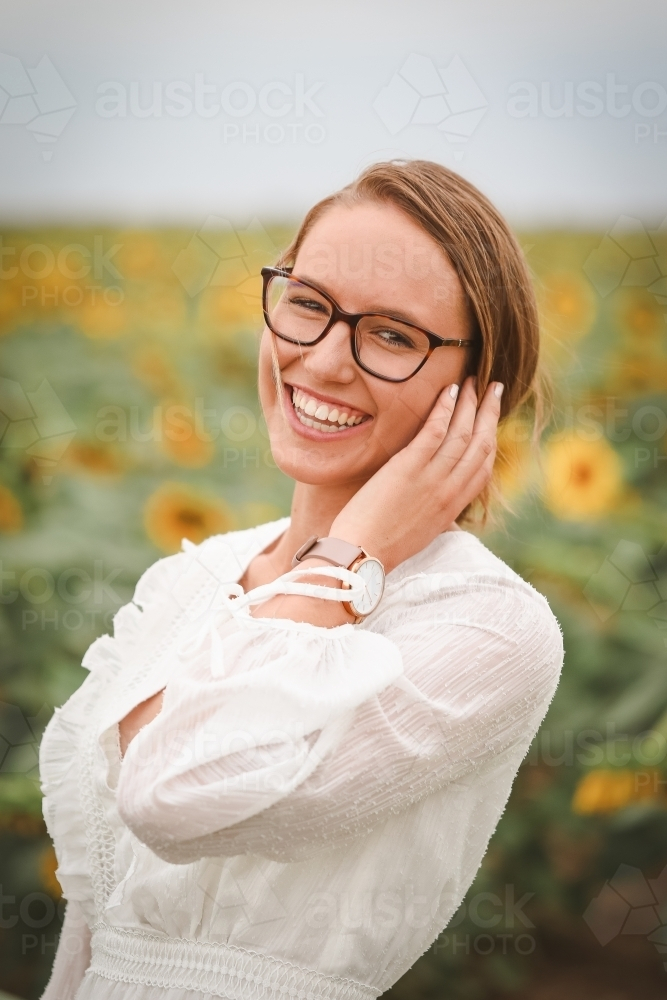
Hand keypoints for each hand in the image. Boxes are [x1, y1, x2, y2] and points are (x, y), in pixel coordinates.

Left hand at [330, 376, 502, 573]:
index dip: (492, 438)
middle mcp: (450, 491)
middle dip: (490, 412)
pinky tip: (449, 391)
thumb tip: (435, 499)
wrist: (361, 557)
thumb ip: (432, 510)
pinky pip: (435, 431)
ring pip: (462, 432)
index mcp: (453, 507)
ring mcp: (432, 478)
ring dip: (470, 402)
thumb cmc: (382, 546)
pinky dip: (445, 408)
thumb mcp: (419, 531)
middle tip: (494, 388)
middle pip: (482, 443)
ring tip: (473, 381)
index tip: (492, 419)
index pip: (484, 468)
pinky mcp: (409, 468)